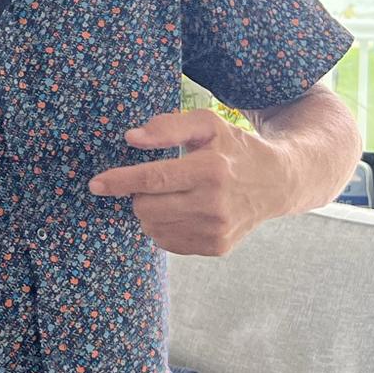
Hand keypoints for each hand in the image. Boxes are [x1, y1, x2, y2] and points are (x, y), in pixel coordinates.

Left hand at [88, 109, 286, 255]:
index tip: (96, 184)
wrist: (277, 183)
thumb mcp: (207, 125)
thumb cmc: (234, 149)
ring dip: (150, 210)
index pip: (153, 179)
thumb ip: (168, 126)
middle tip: (155, 181)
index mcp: (210, 170)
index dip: (120, 181)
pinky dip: (164, 226)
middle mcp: (214, 204)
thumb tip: (131, 137)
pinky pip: (168, 242)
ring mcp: (216, 231)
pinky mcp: (217, 248)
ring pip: (153, 226)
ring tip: (172, 195)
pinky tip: (182, 211)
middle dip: (138, 194)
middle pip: (146, 207)